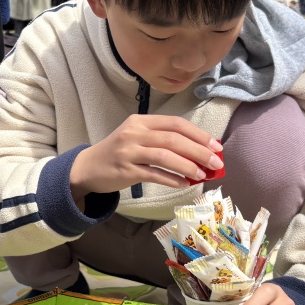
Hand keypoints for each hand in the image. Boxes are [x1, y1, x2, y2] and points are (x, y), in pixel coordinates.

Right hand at [69, 114, 223, 200]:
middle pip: (173, 139)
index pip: (175, 123)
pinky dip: (172, 179)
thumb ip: (162, 140)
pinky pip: (154, 174)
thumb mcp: (137, 137)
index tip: (215, 145)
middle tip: (215, 162)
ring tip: (203, 174)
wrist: (88, 167)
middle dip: (198, 150)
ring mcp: (128, 151)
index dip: (198, 134)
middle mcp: (134, 132)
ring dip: (188, 165)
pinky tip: (184, 184)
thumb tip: (198, 151)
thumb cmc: (118, 152)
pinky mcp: (125, 170)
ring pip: (165, 156)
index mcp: (141, 121)